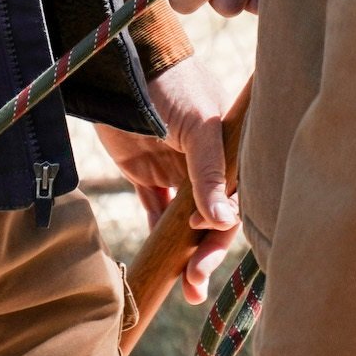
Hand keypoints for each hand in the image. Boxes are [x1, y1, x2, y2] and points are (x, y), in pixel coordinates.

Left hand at [98, 58, 239, 303]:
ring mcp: (176, 170)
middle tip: (193, 287)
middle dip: (207, 256)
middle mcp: (206, 165)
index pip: (235, 202)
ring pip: (187, 225)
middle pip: (213, 221)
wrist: (120, 64)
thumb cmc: (169, 85)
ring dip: (188, 256)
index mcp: (229, 151)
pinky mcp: (145, 173)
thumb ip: (210, 172)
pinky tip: (161, 264)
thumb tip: (222, 221)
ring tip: (186, 291)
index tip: (202, 241)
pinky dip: (160, 237)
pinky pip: (157, 212)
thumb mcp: (197, 125)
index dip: (223, 230)